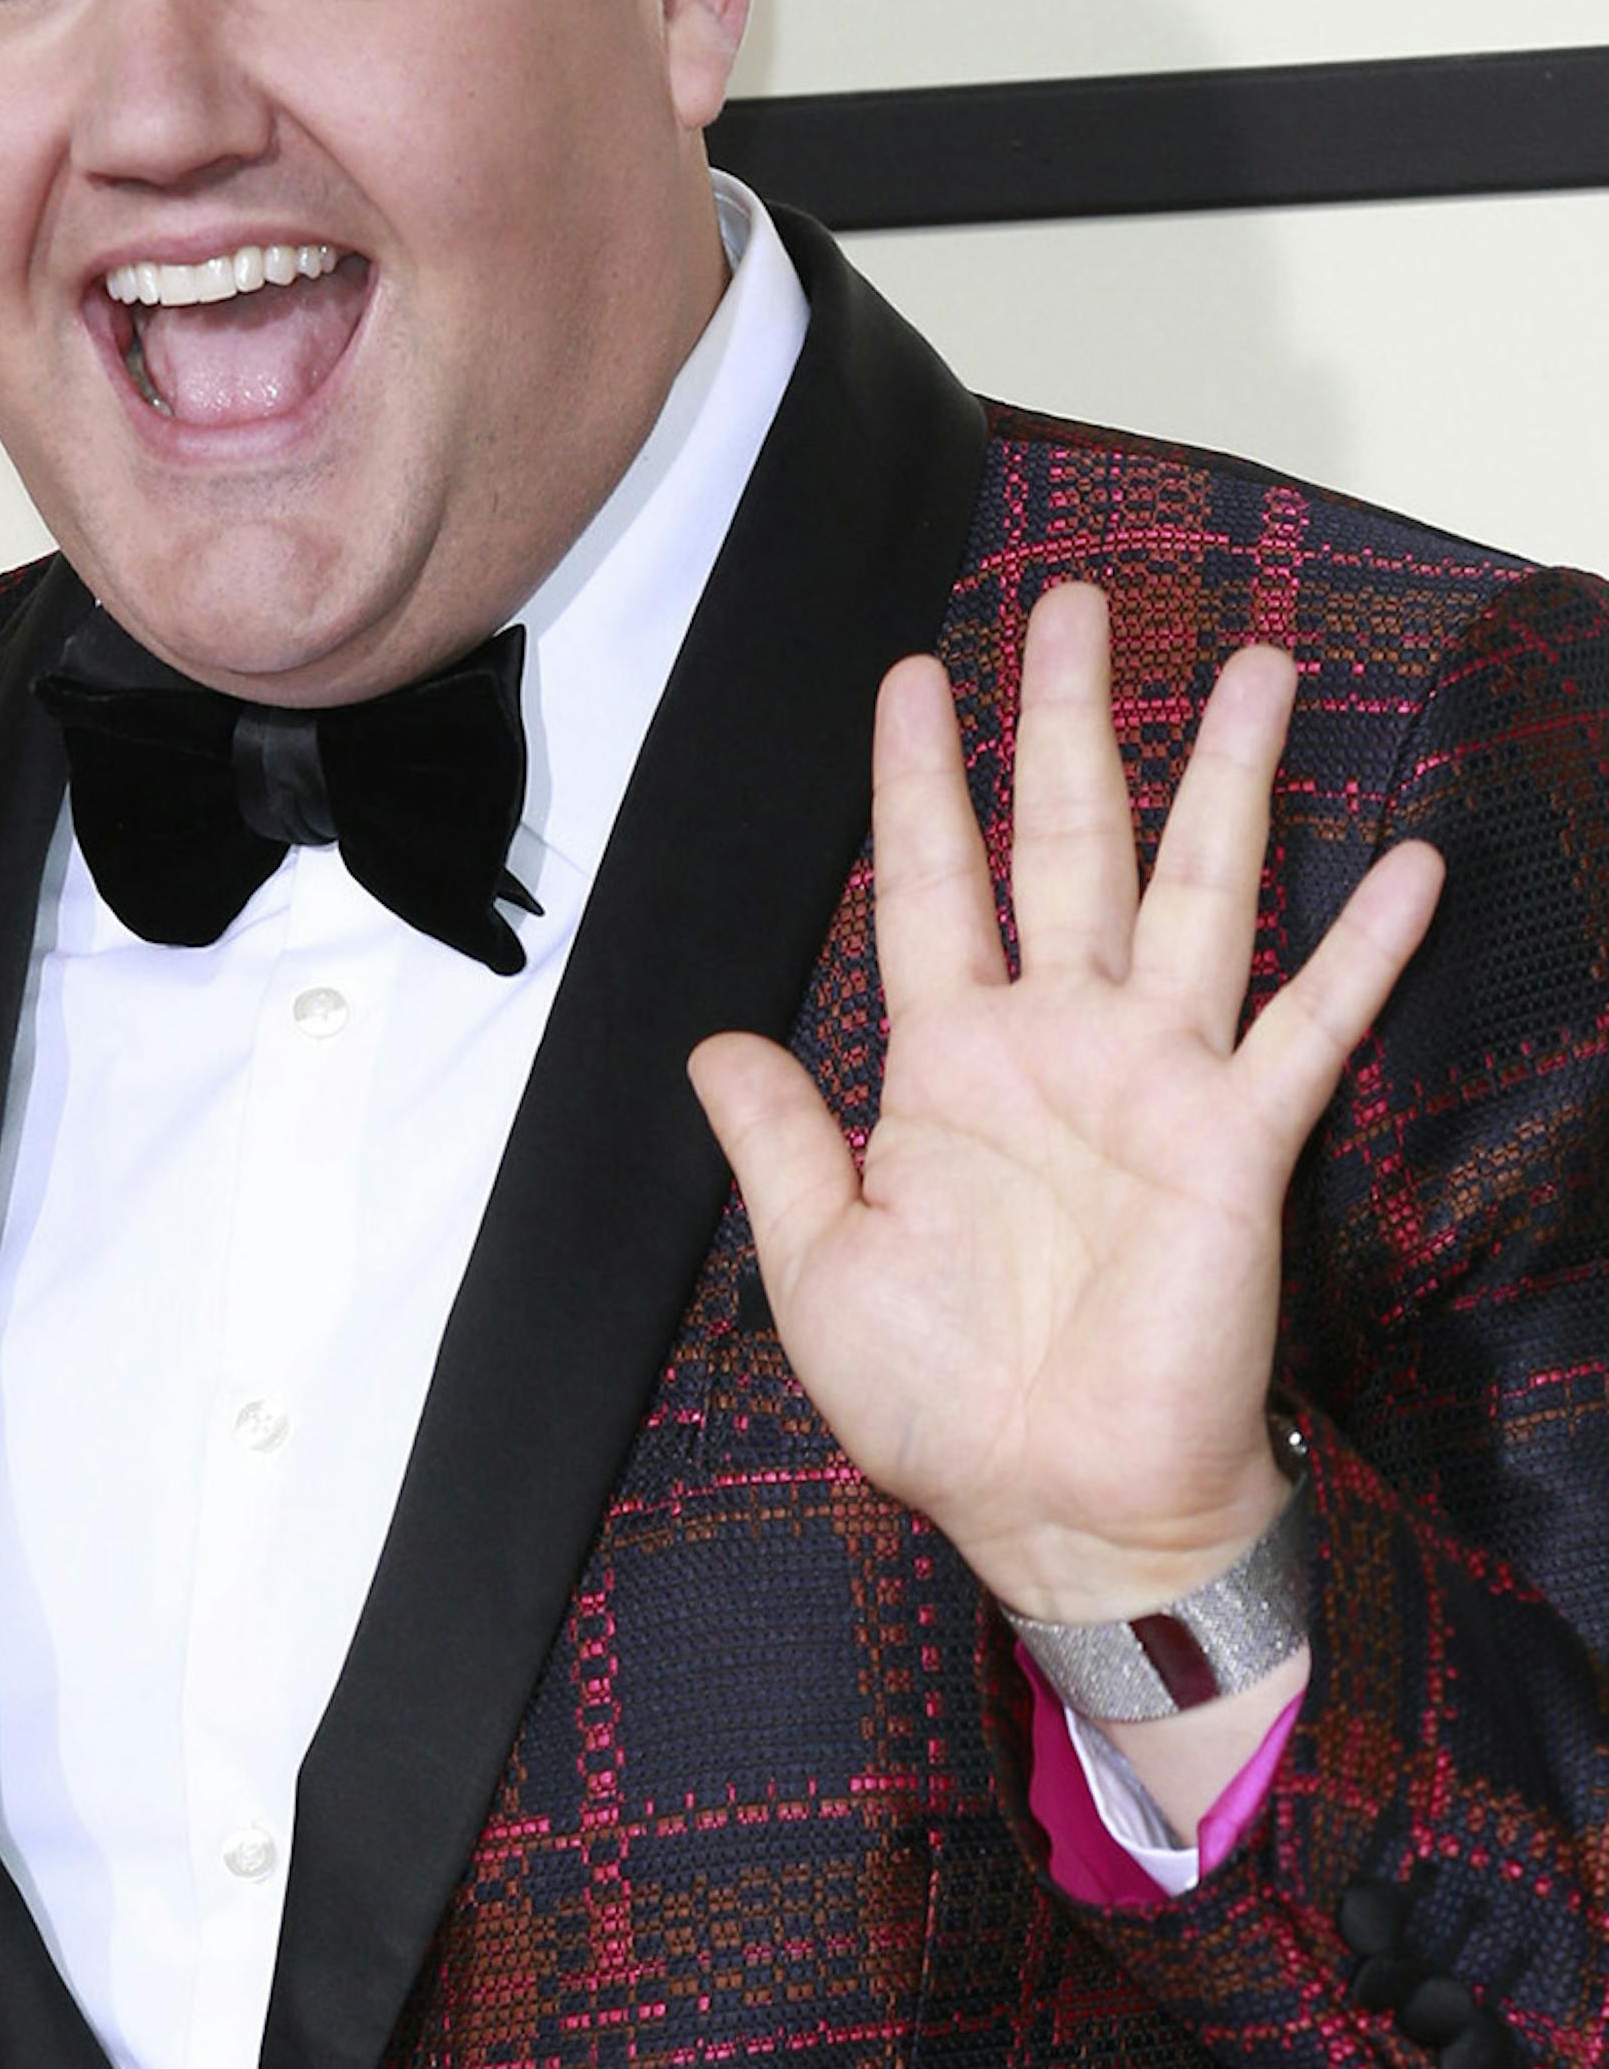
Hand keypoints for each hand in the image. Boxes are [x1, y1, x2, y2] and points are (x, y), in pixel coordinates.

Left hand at [690, 582, 1442, 1621]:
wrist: (1056, 1508)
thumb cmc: (940, 1402)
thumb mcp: (818, 1265)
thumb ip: (778, 1142)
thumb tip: (713, 1042)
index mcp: (947, 1060)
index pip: (929, 881)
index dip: (917, 780)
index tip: (909, 677)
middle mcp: (1057, 1040)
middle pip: (1065, 842)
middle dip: (1064, 722)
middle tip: (1068, 605)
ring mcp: (1155, 1077)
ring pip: (1193, 890)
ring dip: (1223, 779)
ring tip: (1249, 666)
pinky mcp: (1238, 1140)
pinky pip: (1306, 1025)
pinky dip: (1356, 948)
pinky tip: (1401, 862)